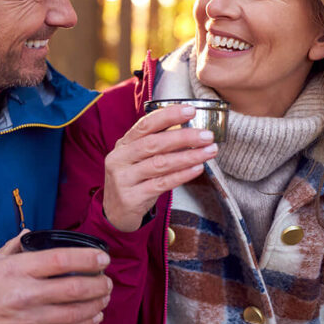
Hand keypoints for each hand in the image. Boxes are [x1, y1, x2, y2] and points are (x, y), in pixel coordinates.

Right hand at [0, 230, 112, 323]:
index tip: (101, 257)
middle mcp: (26, 292)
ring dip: (95, 304)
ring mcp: (30, 316)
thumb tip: (27, 234)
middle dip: (98, 283)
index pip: (60, 260)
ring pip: (74, 312)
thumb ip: (13, 247)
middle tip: (107, 279)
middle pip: (74, 288)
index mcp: (17, 269)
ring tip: (104, 297)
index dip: (86, 258)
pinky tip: (93, 317)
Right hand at [103, 104, 217, 231]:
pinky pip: (161, 184)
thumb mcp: (136, 159)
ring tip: (209, 151)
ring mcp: (123, 179)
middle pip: (153, 143)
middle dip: (183, 137)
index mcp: (123, 145)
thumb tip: (187, 129)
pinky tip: (198, 169)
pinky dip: (182, 175)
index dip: (168, 116)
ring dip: (188, 156)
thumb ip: (155, 144)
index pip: (145, 125)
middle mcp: (119, 159)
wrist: (114, 213)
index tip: (190, 110)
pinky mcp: (131, 197)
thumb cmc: (133, 180)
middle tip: (207, 135)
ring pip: (160, 164)